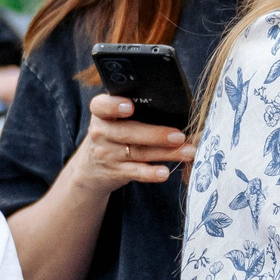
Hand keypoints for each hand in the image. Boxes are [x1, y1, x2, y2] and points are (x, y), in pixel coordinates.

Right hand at [66, 93, 193, 197]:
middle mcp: (101, 133)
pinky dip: (151, 173)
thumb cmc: (114, 132)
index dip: (114, 106)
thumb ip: (135, 109)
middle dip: (156, 134)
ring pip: (139, 152)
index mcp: (101, 113)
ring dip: (166, 153)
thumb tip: (176, 106)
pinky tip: (165, 173)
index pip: (101, 106)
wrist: (92, 166)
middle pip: (128, 132)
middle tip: (179, 136)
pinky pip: (135, 172)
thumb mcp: (113, 118)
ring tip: (188, 152)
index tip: (129, 107)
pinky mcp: (115, 172)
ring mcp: (107, 154)